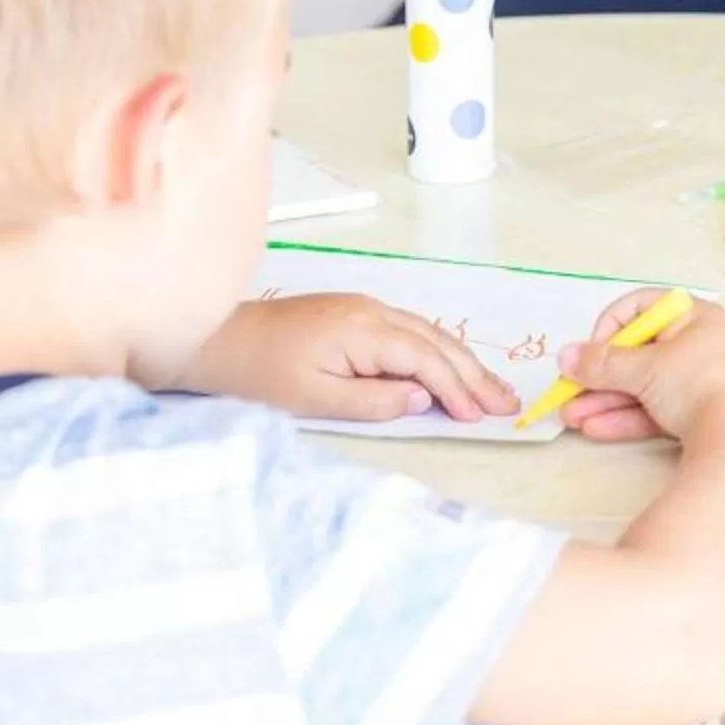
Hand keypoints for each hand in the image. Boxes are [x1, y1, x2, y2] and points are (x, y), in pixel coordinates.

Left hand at [225, 293, 518, 421]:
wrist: (216, 340)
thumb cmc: (259, 375)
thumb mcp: (315, 400)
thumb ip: (374, 402)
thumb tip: (422, 400)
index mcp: (362, 330)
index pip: (425, 361)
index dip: (457, 390)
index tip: (481, 417)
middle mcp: (371, 311)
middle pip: (436, 342)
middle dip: (475, 374)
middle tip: (509, 404)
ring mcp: (364, 307)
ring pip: (428, 333)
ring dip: (462, 362)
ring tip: (493, 388)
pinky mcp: (355, 313)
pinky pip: (410, 330)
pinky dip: (437, 351)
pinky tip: (451, 366)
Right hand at [556, 291, 724, 443]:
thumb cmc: (697, 382)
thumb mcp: (645, 368)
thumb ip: (602, 363)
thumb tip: (565, 356)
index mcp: (698, 318)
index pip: (646, 308)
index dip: (612, 325)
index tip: (592, 350)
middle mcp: (705, 347)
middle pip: (642, 355)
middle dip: (601, 376)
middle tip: (569, 393)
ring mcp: (707, 385)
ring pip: (647, 388)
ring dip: (606, 401)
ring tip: (572, 419)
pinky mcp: (705, 419)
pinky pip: (661, 412)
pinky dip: (629, 419)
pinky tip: (595, 430)